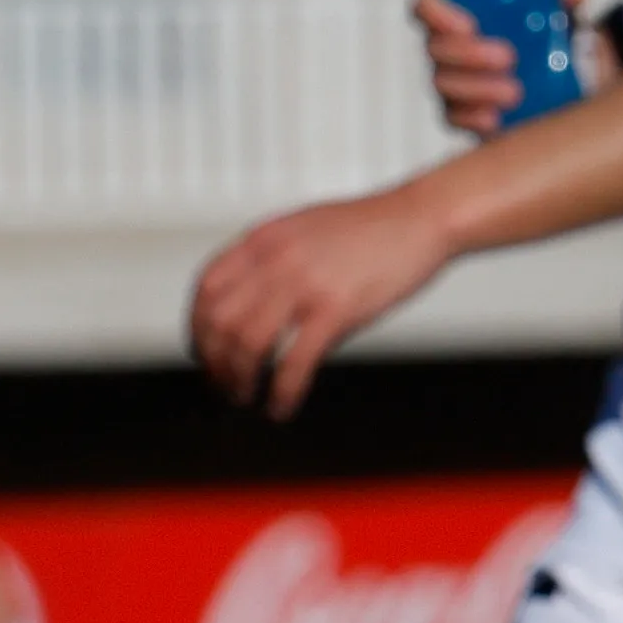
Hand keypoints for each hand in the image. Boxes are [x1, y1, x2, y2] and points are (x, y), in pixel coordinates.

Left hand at [188, 189, 456, 417]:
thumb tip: (249, 304)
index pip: (206, 289)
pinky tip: (282, 406)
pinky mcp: (337, 309)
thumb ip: (273, 258)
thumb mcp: (306, 229)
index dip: (196, 328)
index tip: (204, 353)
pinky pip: (293, 363)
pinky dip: (281, 393)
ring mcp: (305, 284)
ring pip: (247, 346)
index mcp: (266, 238)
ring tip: (247, 397)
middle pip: (219, 322)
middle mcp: (277, 259)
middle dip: (214, 363)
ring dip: (239, 381)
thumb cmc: (374, 227)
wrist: (425, 216)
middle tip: (224, 384)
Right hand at [417, 0, 581, 138]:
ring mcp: (451, 80)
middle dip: (468, 54)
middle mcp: (447, 44)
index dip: (436, 13)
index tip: (468, 24)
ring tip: (515, 92)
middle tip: (508, 57)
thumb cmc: (547, 29)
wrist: (567, 73)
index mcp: (460, 10)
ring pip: (443, 85)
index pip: (426, 5)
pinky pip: (454, 118)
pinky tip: (495, 119)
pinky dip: (473, 119)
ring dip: (477, 88)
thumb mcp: (560, 5)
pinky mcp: (462, 112)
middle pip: (434, 48)